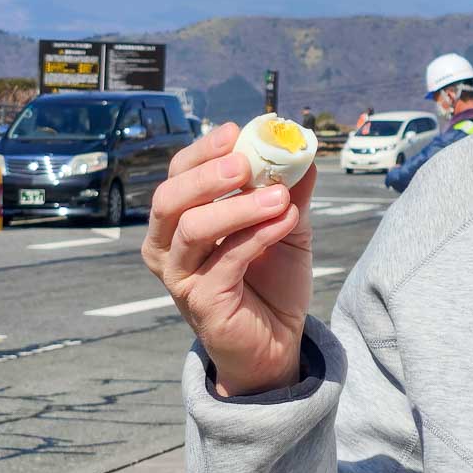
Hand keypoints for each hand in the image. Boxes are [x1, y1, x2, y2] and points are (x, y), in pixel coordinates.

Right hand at [142, 122, 315, 396]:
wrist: (278, 341)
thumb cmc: (272, 279)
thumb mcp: (285, 226)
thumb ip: (289, 192)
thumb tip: (303, 154)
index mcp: (180, 219)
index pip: (178, 174)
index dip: (202, 150)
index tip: (235, 131)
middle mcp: (169, 246)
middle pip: (169, 198)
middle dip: (207, 174)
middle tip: (246, 163)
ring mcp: (180, 276)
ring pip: (193, 228)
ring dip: (239, 206)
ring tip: (279, 197)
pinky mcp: (201, 301)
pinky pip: (226, 260)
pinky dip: (258, 234)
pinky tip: (286, 221)